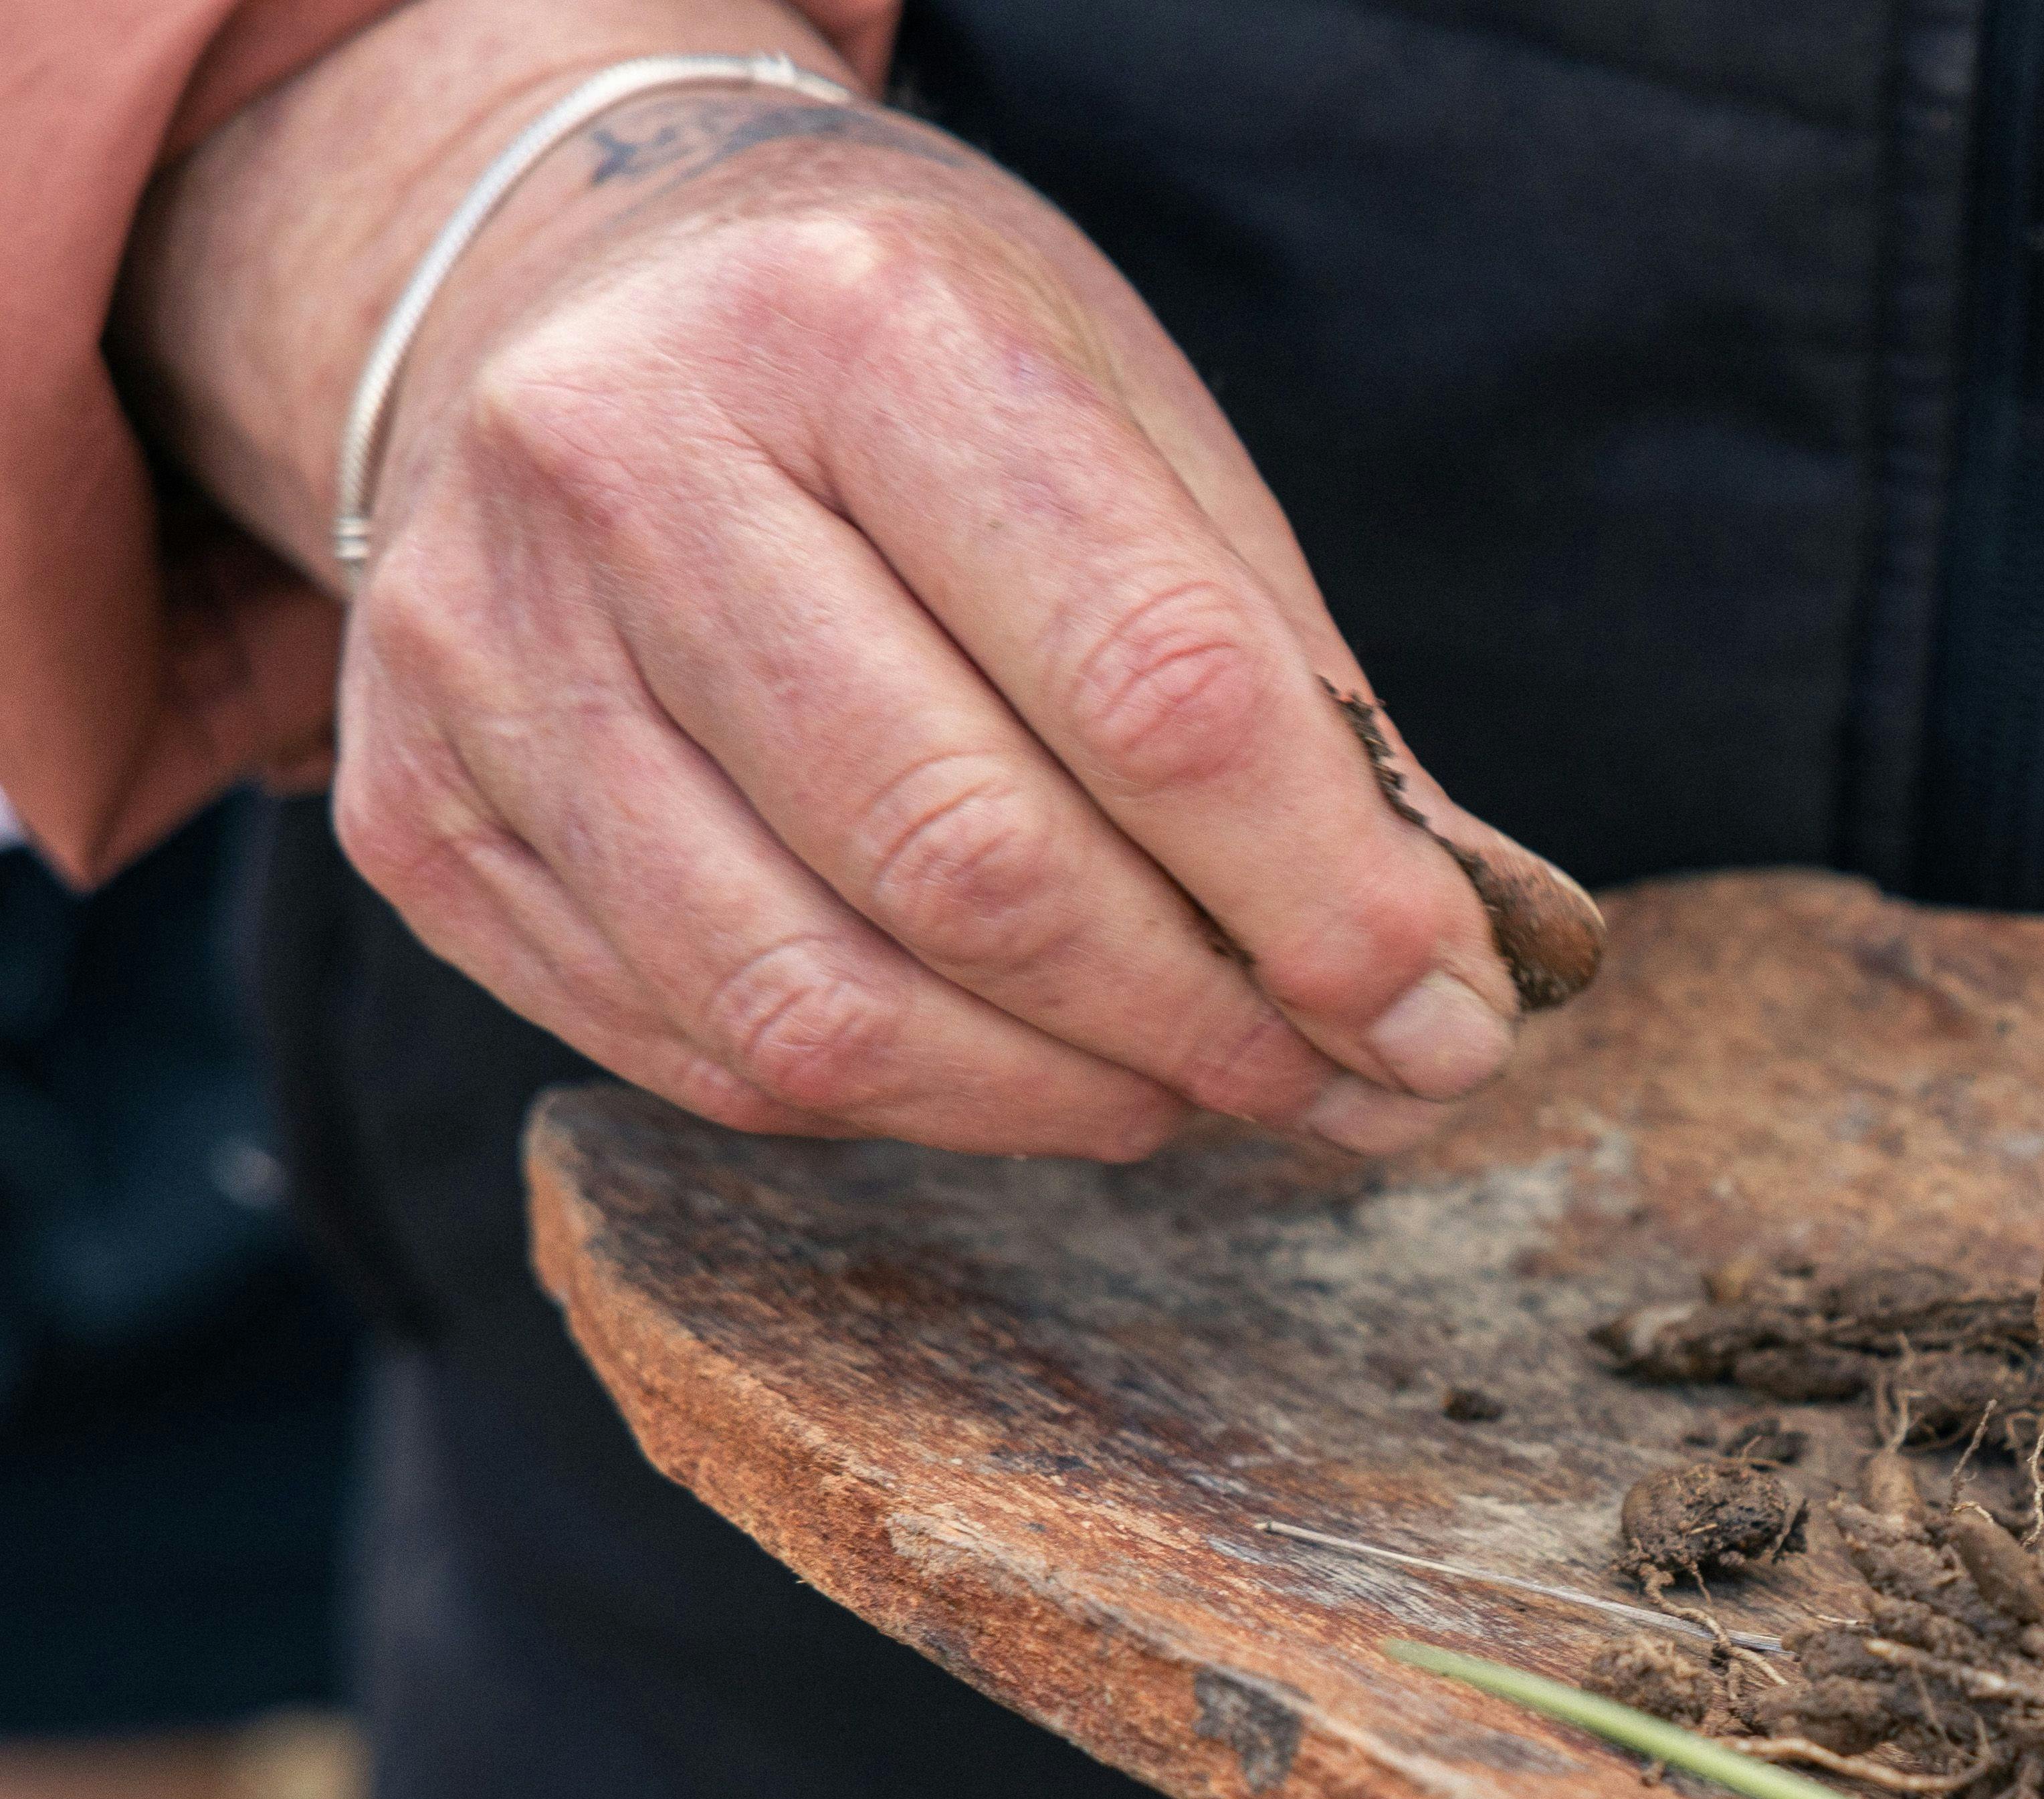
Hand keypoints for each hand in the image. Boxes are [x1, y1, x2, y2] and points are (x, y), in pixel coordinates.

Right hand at [127, 2, 1592, 1162]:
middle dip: (1208, 1026)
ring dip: (1065, 1101)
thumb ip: (1301, 715)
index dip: (1330, 901)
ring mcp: (485, 649)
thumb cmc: (916, 378)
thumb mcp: (1145, 444)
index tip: (1453, 1019)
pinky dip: (905, 1105)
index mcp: (853, 334)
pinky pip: (703, 1051)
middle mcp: (625, 468)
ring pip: (821, 1009)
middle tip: (1345, 1083)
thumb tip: (1462, 982)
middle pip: (977, 869)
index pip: (1153, 688)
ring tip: (1198, 1089)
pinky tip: (1016, 1067)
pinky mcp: (416, 812)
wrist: (569, 284)